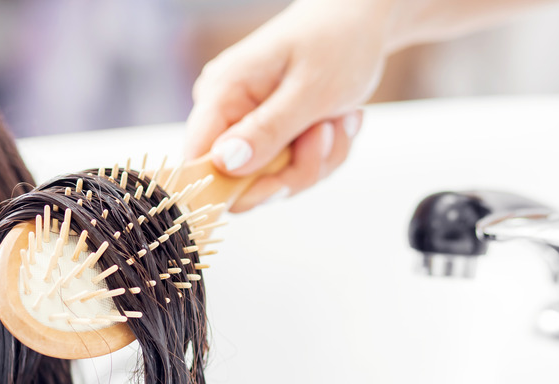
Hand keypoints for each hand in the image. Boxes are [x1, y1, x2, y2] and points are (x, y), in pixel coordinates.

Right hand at [184, 0, 389, 211]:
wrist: (361, 22)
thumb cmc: (336, 41)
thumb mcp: (309, 90)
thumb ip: (267, 130)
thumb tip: (224, 164)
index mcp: (222, 92)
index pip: (197, 158)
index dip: (230, 185)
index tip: (279, 184)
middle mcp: (227, 113)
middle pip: (241, 182)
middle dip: (294, 170)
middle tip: (325, 133)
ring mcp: (249, 128)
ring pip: (274, 181)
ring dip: (318, 159)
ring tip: (338, 119)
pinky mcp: (271, 138)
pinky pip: (293, 171)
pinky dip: (325, 154)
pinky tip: (339, 121)